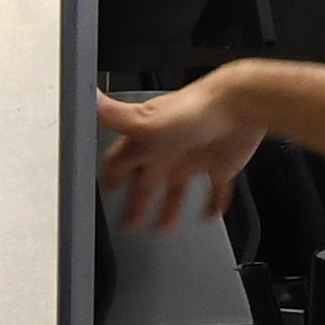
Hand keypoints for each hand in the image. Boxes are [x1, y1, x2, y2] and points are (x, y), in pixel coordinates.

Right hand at [96, 79, 264, 234]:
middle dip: (137, 202)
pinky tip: (208, 215)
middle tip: (129, 223)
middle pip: (147, 181)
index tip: (105, 190)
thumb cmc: (194, 110)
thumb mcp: (144, 119)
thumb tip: (84, 96)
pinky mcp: (221, 164)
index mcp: (147, 139)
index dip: (111, 177)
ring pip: (177, 188)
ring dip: (169, 208)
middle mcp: (169, 148)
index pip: (121, 161)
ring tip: (163, 228)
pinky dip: (211, 204)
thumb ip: (111, 116)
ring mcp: (195, 156)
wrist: (240, 106)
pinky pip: (214, 190)